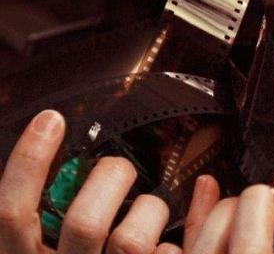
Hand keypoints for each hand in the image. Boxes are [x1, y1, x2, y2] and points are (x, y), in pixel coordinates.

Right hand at [0, 109, 170, 253]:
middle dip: (112, 179)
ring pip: (130, 241)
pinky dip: (170, 244)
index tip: (51, 120)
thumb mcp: (38, 242)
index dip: (28, 162)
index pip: (11, 213)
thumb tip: (46, 136)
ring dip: (150, 211)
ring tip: (150, 208)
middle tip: (120, 167)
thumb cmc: (78, 253)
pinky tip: (166, 243)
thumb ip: (34, 210)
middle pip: (85, 223)